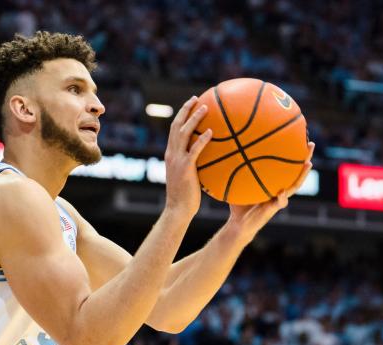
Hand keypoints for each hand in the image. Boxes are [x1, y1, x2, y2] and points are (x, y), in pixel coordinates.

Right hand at [163, 96, 211, 218]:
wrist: (178, 209)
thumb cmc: (186, 196)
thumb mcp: (188, 176)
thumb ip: (194, 165)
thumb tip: (209, 158)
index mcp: (171, 154)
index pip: (174, 130)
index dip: (181, 115)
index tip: (190, 104)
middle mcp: (171, 154)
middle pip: (176, 125)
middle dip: (185, 110)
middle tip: (196, 98)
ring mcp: (177, 160)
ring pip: (184, 133)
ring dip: (194, 118)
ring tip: (205, 107)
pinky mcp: (185, 167)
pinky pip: (194, 150)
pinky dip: (202, 140)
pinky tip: (211, 132)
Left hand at [227, 142, 314, 241]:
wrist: (239, 224)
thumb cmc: (238, 203)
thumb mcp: (237, 183)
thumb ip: (234, 171)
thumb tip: (225, 151)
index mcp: (273, 182)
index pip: (285, 165)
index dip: (292, 153)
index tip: (298, 137)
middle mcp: (279, 188)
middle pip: (296, 171)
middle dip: (305, 158)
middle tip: (311, 144)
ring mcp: (278, 199)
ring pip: (295, 186)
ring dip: (303, 175)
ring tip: (308, 164)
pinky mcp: (273, 209)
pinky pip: (281, 202)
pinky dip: (282, 198)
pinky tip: (282, 192)